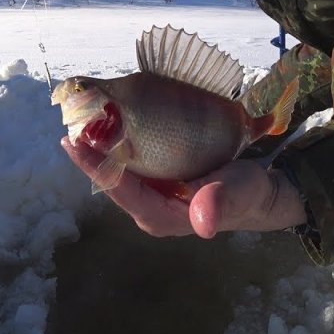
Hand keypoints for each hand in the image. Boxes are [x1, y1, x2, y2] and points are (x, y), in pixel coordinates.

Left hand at [60, 136, 306, 237]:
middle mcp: (148, 205)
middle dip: (91, 149)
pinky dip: (118, 138)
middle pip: (110, 176)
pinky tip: (108, 117)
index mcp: (158, 215)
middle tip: (73, 117)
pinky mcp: (157, 177)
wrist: (261, 193)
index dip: (94, 165)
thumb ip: (220, 203)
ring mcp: (151, 192)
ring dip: (100, 141)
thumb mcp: (238, 194)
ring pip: (117, 165)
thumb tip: (203, 221)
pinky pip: (130, 157)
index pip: (118, 189)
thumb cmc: (247, 194)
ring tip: (83, 112)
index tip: (74, 141)